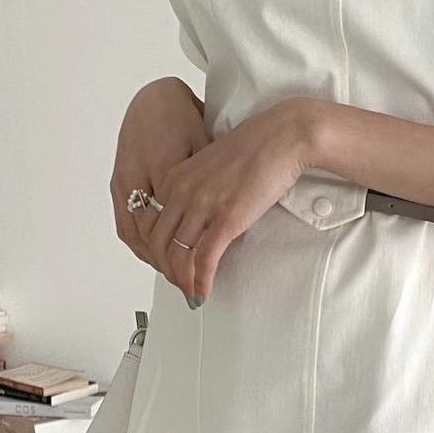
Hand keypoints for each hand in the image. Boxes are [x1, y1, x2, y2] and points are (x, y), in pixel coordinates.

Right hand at [110, 78, 206, 267]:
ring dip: (155, 257)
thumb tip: (222, 219)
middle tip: (188, 283)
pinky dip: (144, 242)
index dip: (184, 257)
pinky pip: (129, 223)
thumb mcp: (200, 150)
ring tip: (175, 273)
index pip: (169, 230)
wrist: (154, 98)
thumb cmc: (178, 120)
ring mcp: (124, 183)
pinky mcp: (121, 183)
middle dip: (169, 265)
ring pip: (136, 235)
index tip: (199, 274)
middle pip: (150, 239)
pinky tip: (159, 252)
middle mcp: (135, 182)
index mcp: (158, 174)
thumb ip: (206, 185)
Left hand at [134, 97, 319, 304]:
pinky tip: (204, 291)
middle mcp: (182, 192)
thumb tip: (204, 213)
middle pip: (159, 244)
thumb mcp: (214, 165)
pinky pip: (205, 259)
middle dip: (166, 270)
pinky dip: (201, 281)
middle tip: (179, 284)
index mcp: (176, 177)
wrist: (281, 137)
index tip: (168, 263)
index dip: (157, 250)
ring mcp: (202, 206)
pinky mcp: (225, 219)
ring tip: (191, 294)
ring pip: (178, 256)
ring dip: (183, 281)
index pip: (152, 223)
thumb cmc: (257, 148)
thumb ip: (202, 188)